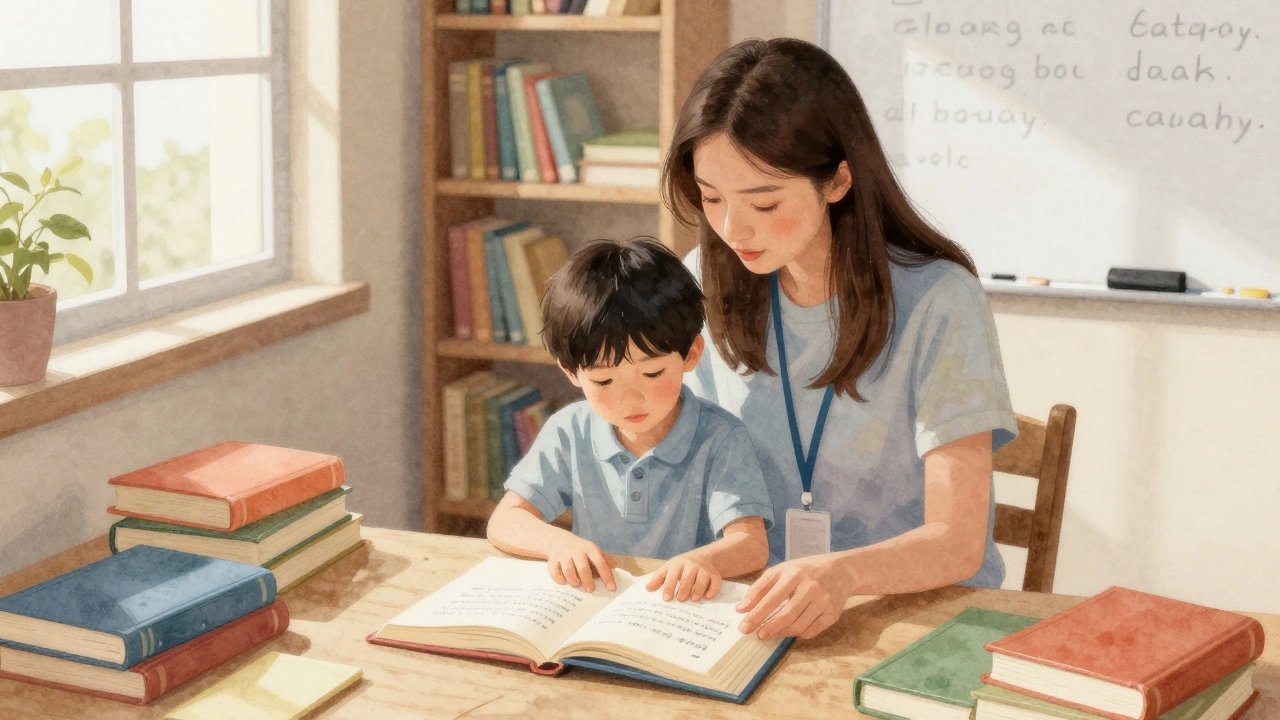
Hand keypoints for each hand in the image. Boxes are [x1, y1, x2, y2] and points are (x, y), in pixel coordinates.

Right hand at [545, 534, 616, 591]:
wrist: (557, 539)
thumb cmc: (579, 548)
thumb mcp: (592, 549)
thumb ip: (604, 558)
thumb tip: (614, 567)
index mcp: (590, 549)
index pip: (601, 563)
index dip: (607, 577)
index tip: (612, 588)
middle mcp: (577, 551)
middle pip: (583, 568)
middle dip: (588, 581)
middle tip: (591, 589)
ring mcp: (564, 555)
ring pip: (568, 571)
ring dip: (573, 580)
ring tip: (577, 585)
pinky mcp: (553, 559)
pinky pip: (554, 572)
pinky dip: (559, 579)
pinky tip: (564, 581)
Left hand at [645, 550, 720, 602]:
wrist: (702, 557)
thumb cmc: (680, 567)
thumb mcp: (668, 569)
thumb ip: (658, 579)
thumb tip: (648, 589)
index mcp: (678, 563)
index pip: (672, 574)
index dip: (669, 586)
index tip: (666, 599)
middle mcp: (692, 565)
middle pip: (688, 576)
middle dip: (684, 588)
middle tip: (681, 600)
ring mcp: (704, 569)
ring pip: (703, 578)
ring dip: (698, 589)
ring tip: (693, 599)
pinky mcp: (714, 574)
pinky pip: (716, 581)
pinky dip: (713, 589)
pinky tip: (708, 597)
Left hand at [735, 554, 853, 639]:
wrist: (841, 570)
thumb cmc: (805, 570)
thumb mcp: (781, 571)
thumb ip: (760, 588)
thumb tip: (741, 609)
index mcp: (794, 574)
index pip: (771, 598)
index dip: (756, 615)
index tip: (744, 627)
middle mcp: (811, 587)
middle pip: (786, 615)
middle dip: (769, 628)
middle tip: (757, 635)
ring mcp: (824, 602)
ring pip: (798, 626)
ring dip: (781, 632)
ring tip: (771, 632)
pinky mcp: (833, 614)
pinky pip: (811, 631)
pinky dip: (798, 633)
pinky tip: (791, 629)